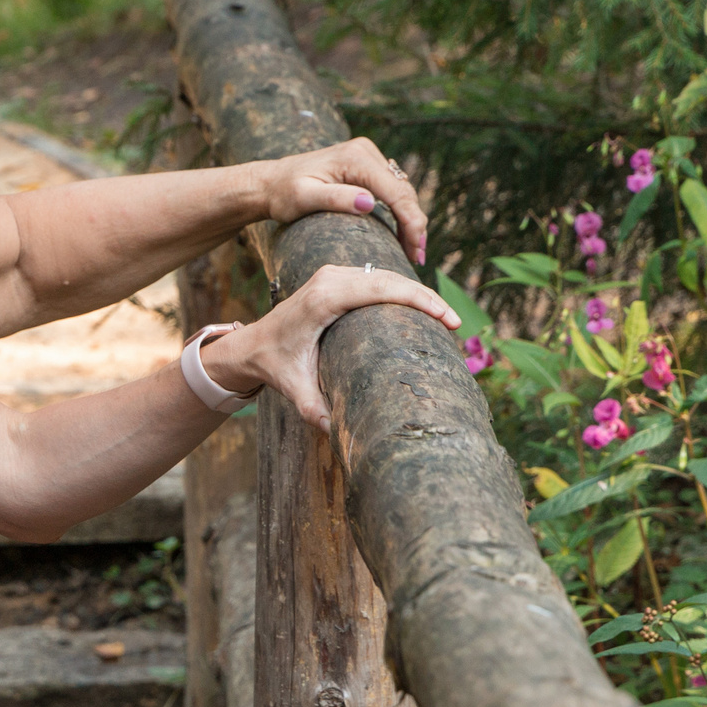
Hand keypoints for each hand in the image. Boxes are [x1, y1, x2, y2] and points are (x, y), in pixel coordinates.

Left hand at [201, 262, 457, 432]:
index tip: (448, 319)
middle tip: (456, 324)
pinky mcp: (334, 276)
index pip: (381, 289)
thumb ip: (314, 409)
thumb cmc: (274, 364)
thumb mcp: (293, 388)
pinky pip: (375, 277)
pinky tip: (420, 309)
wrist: (250, 345)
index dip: (419, 300)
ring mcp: (331, 273)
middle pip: (390, 279)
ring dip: (416, 292)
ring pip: (386, 274)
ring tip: (444, 318)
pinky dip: (400, 289)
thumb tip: (335, 432)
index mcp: (322, 299)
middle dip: (427, 298)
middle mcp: (328, 279)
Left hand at [251, 138, 430, 265]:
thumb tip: (369, 203)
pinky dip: (399, 211)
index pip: (395, 191)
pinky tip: (402, 234)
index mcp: (354, 158)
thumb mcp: (303, 198)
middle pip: (403, 190)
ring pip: (401, 190)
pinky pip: (391, 189)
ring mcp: (367, 157)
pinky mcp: (366, 166)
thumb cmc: (283, 193)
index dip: (410, 221)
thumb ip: (335, 198)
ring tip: (412, 250)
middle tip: (416, 257)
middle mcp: (365, 151)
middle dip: (414, 224)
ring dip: (409, 219)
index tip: (415, 249)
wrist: (271, 183)